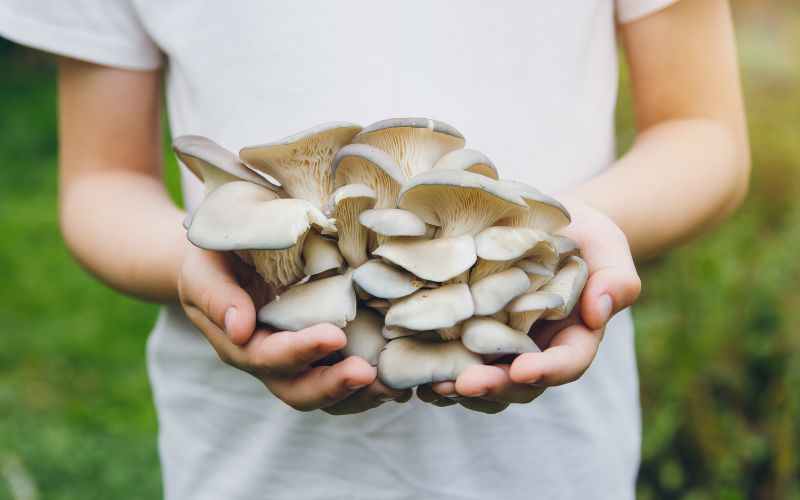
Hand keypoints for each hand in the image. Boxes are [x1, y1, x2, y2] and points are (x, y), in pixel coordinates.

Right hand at [178, 246, 409, 413]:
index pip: (268, 357)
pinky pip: (345, 377)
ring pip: (327, 395)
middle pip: (299, 391)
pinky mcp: (322, 353)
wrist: (222, 262)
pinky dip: (372, 382)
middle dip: (334, 386)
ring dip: (361, 395)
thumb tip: (239, 328)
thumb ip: (217, 296)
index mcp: (240, 344)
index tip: (334, 335)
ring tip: (396, 388)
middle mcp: (270, 363)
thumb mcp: (204, 269)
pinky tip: (401, 377)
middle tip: (369, 375)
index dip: (300, 350)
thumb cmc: (212, 260)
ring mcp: (298, 362)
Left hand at [417, 199, 640, 412]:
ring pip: (487, 381)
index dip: (546, 371)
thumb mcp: (609, 246)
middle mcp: (537, 351)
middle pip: (520, 384)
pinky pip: (458, 361)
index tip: (523, 370)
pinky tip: (413, 369)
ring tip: (433, 385)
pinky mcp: (471, 333)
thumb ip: (616, 279)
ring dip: (460, 388)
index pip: (567, 364)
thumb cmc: (584, 233)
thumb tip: (598, 313)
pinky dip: (438, 369)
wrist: (542, 221)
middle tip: (464, 385)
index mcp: (573, 338)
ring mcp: (503, 347)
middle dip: (493, 387)